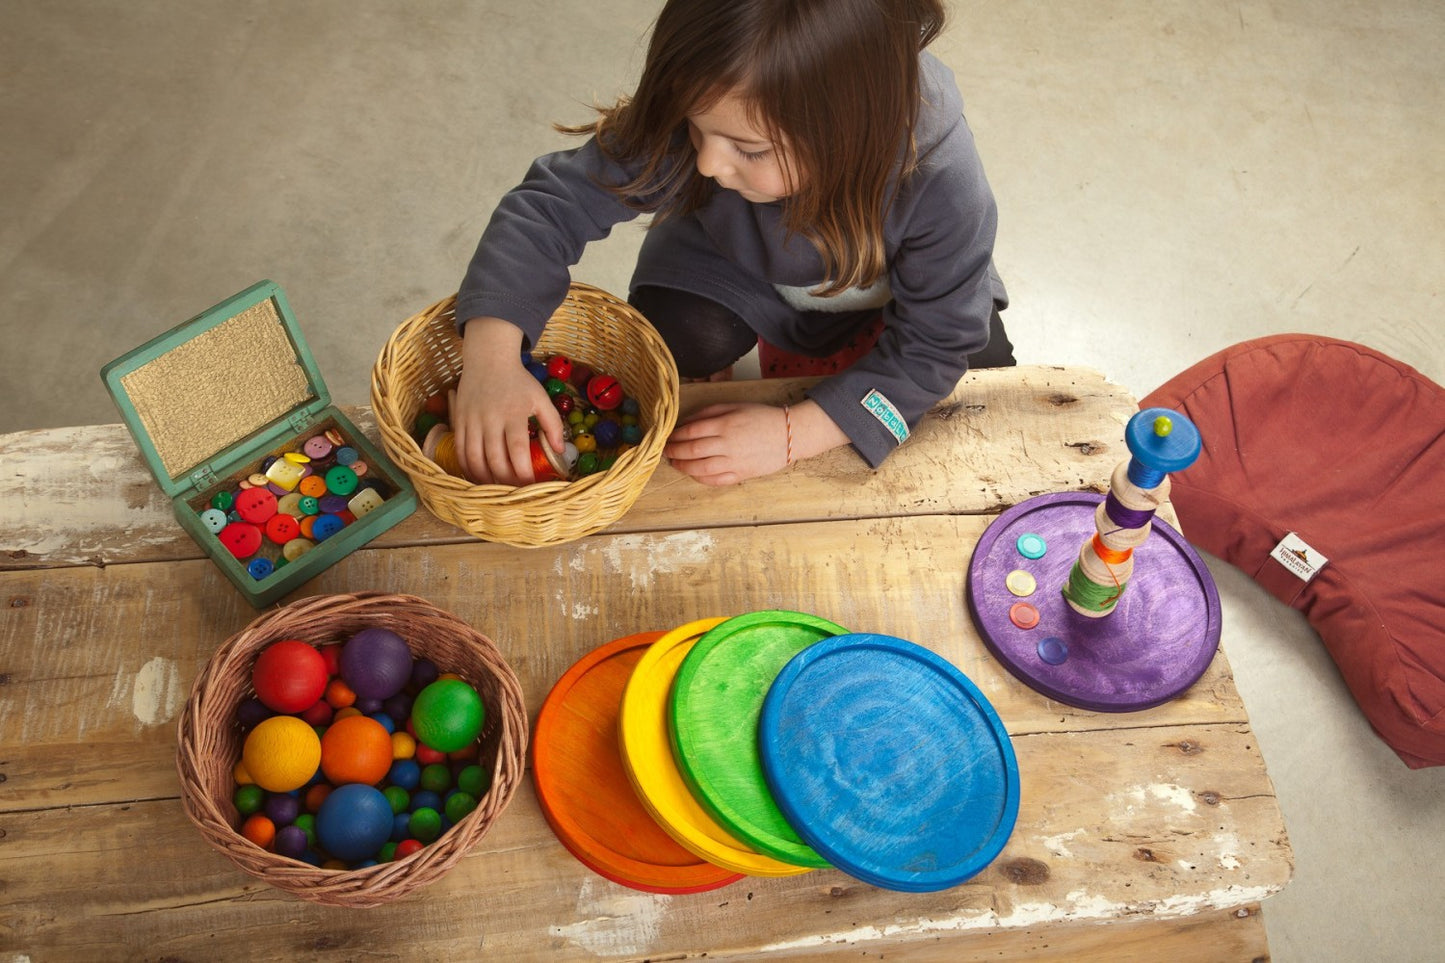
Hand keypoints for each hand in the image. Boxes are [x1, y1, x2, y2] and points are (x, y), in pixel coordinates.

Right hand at [451, 317, 566, 485]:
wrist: (489, 359)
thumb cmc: (518, 382)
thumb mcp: (541, 398)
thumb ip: (553, 424)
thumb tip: (559, 450)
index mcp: (514, 413)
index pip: (517, 450)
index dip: (523, 472)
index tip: (531, 485)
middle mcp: (490, 418)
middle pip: (494, 458)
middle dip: (505, 480)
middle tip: (515, 492)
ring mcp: (472, 420)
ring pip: (474, 457)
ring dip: (484, 478)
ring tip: (496, 489)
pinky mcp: (460, 420)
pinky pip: (460, 449)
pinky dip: (467, 466)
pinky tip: (477, 476)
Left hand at [664, 400, 845, 484]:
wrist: (789, 435)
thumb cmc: (761, 417)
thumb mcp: (735, 406)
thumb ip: (709, 412)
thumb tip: (686, 421)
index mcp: (725, 424)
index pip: (691, 431)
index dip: (675, 436)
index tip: (668, 437)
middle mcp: (727, 445)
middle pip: (692, 451)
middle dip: (674, 452)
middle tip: (666, 451)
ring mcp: (734, 462)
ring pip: (700, 469)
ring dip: (683, 467)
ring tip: (675, 463)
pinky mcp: (741, 475)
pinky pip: (715, 480)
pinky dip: (700, 478)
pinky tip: (693, 473)